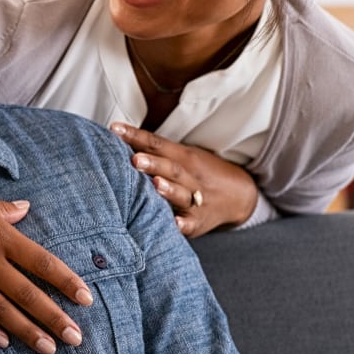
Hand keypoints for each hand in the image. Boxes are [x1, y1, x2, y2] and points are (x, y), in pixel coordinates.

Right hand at [0, 196, 93, 353]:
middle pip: (27, 293)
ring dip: (26, 331)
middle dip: (53, 317)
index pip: (41, 262)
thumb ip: (4, 209)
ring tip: (49, 348)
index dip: (65, 280)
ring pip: (2, 310)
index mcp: (1, 236)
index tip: (86, 298)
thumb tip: (25, 207)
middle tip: (75, 337)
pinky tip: (4, 342)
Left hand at [110, 123, 257, 237]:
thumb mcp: (182, 156)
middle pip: (171, 167)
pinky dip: (183, 223)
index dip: (135, 136)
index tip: (115, 130)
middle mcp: (190, 176)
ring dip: (168, 190)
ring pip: (182, 194)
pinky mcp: (199, 221)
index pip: (156, 143)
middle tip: (134, 159)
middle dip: (153, 164)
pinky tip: (174, 223)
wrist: (238, 195)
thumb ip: (153, 150)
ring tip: (155, 185)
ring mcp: (196, 199)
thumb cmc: (197, 173)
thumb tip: (117, 136)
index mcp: (183, 157)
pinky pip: (191, 223)